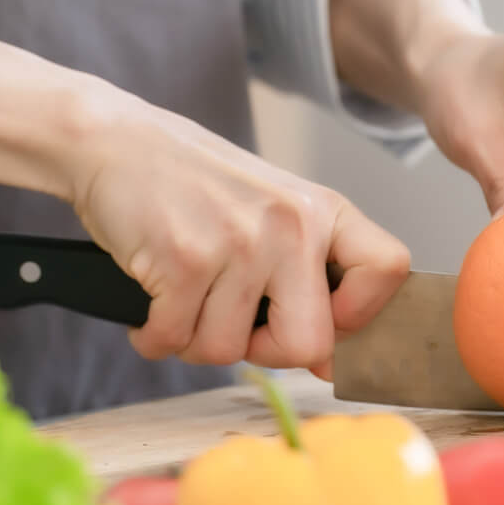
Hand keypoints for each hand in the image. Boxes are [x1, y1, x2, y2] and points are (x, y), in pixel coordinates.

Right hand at [62, 87, 410, 374]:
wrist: (115, 142)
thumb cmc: (192, 182)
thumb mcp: (271, 210)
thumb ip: (306, 273)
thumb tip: (329, 362)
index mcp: (322, 210)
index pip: (388, 270)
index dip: (360, 315)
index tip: (323, 321)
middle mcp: (290, 225)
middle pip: (307, 343)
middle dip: (262, 351)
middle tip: (232, 323)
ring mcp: (238, 243)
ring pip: (228, 351)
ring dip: (194, 339)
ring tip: (182, 298)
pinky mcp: (183, 260)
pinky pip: (174, 340)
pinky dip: (153, 335)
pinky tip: (151, 304)